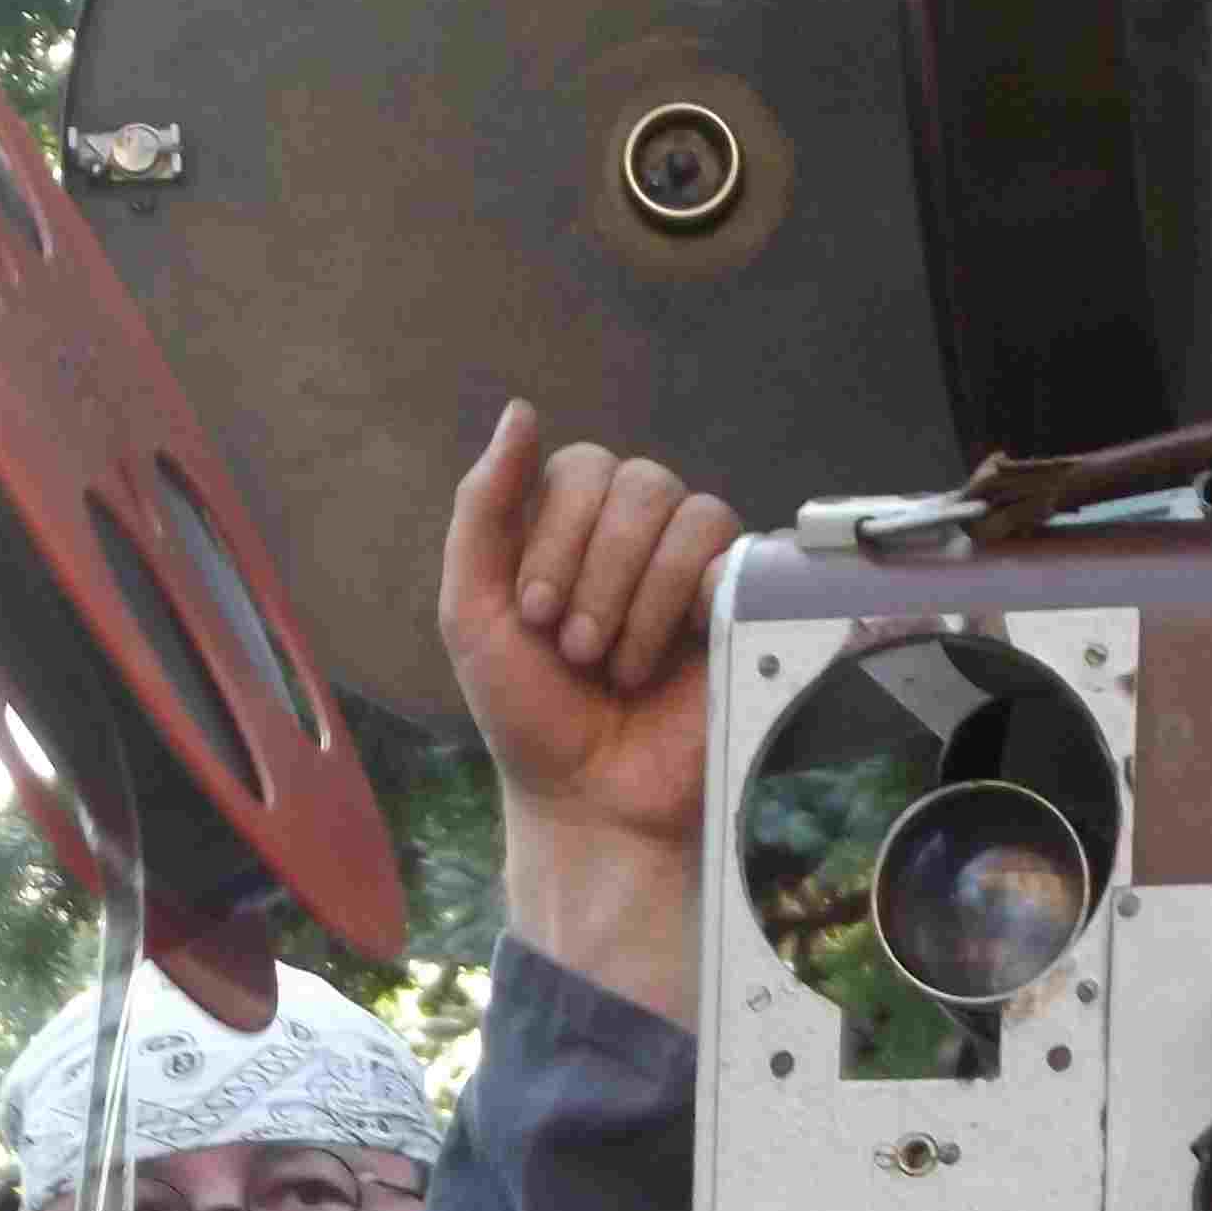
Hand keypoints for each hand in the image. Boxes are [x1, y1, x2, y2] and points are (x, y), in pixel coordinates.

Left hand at [438, 402, 740, 1001]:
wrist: (591, 800)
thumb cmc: (530, 715)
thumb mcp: (472, 611)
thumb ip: (483, 508)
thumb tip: (520, 410)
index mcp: (571, 525)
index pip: (577, 467)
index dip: (553, 537)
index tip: (534, 619)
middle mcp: (633, 536)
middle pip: (633, 479)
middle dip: (592, 570)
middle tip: (573, 649)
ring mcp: (690, 565)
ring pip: (683, 509)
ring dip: (635, 594)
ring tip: (613, 665)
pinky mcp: (739, 601)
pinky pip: (727, 552)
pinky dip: (681, 606)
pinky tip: (663, 658)